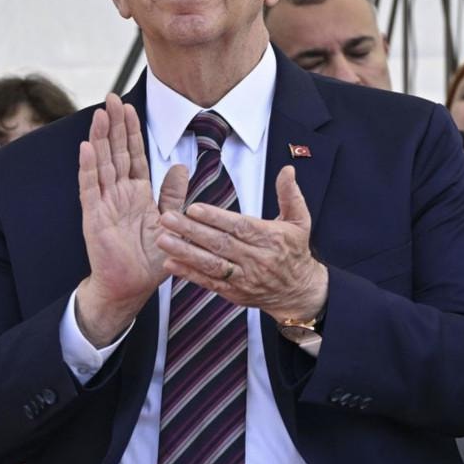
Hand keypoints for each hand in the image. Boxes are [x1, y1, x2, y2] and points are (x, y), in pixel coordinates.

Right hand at [76, 95, 187, 345]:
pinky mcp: (94, 217)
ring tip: (100, 113)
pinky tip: (87, 147)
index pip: (134, 155)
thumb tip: (181, 165)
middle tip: (112, 97)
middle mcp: (119, 193)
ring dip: (101, 138)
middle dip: (115, 125)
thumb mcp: (169, 220)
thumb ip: (173, 194)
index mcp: (137, 193)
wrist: (131, 286)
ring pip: (102, 164)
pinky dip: (89, 167)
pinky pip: (90, 188)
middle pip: (117, 152)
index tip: (129, 106)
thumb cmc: (149, 256)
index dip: (132, 131)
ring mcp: (104, 203)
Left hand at [156, 166, 327, 321]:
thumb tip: (287, 170)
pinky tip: (171, 263)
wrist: (299, 291)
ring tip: (163, 240)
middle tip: (168, 219)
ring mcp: (244, 278)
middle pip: (221, 243)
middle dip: (192, 231)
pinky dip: (189, 274)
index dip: (216, 218)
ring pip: (211, 264)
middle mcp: (257, 259)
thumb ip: (290, 194)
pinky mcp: (234, 292)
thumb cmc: (295, 251)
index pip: (240, 227)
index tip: (194, 208)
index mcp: (271, 238)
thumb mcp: (300, 220)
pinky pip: (209, 282)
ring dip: (185, 252)